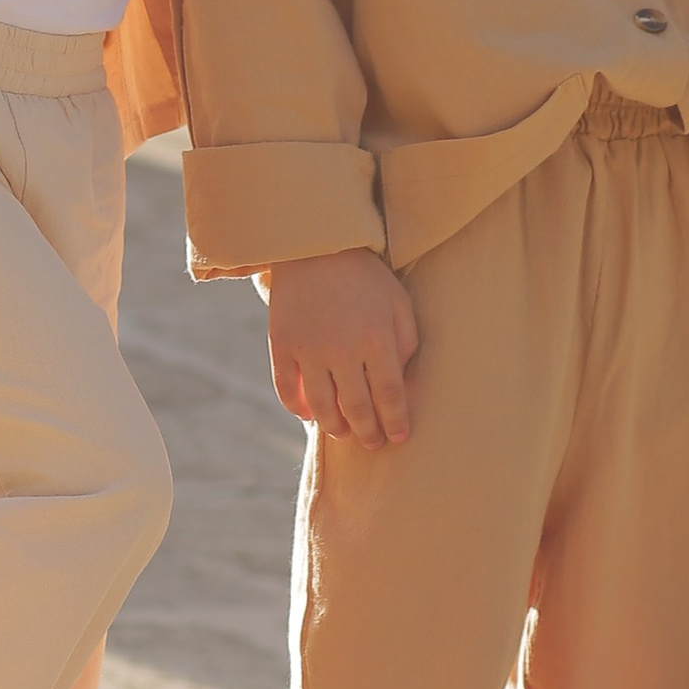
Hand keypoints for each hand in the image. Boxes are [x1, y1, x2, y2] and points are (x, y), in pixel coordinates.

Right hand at [268, 248, 419, 448]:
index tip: (399, 437)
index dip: (395, 421)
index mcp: (376, 337)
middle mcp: (343, 348)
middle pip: (357, 406)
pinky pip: (287, 389)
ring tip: (343, 432)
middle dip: (368, 432)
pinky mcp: (282, 344)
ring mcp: (309, 348)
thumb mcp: (398, 301)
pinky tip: (309, 414)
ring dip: (334, 426)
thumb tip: (400, 382)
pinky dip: (297, 407)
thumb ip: (406, 341)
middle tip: (373, 442)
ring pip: (322, 405)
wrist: (315, 245)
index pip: (390, 394)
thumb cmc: (365, 276)